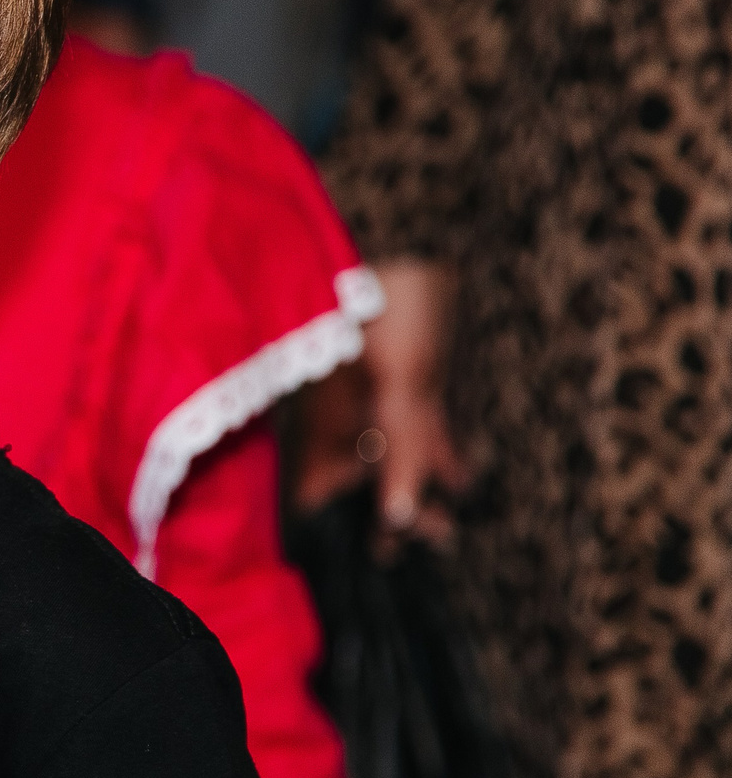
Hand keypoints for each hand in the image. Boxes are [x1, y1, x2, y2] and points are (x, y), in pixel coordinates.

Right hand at [290, 259, 468, 550]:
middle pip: (356, 479)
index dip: (343, 523)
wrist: (410, 231)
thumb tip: (395, 520)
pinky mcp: (400, 376)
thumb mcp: (398, 385)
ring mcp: (367, 394)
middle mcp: (336, 413)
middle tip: (436, 535)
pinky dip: (433, 453)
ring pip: (389, 455)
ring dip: (417, 485)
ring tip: (448, 519)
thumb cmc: (389, 305)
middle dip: (391, 511)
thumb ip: (398, 454)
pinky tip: (459, 470)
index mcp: (319, 416)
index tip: (387, 546)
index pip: (317, 492)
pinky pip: (412, 427)